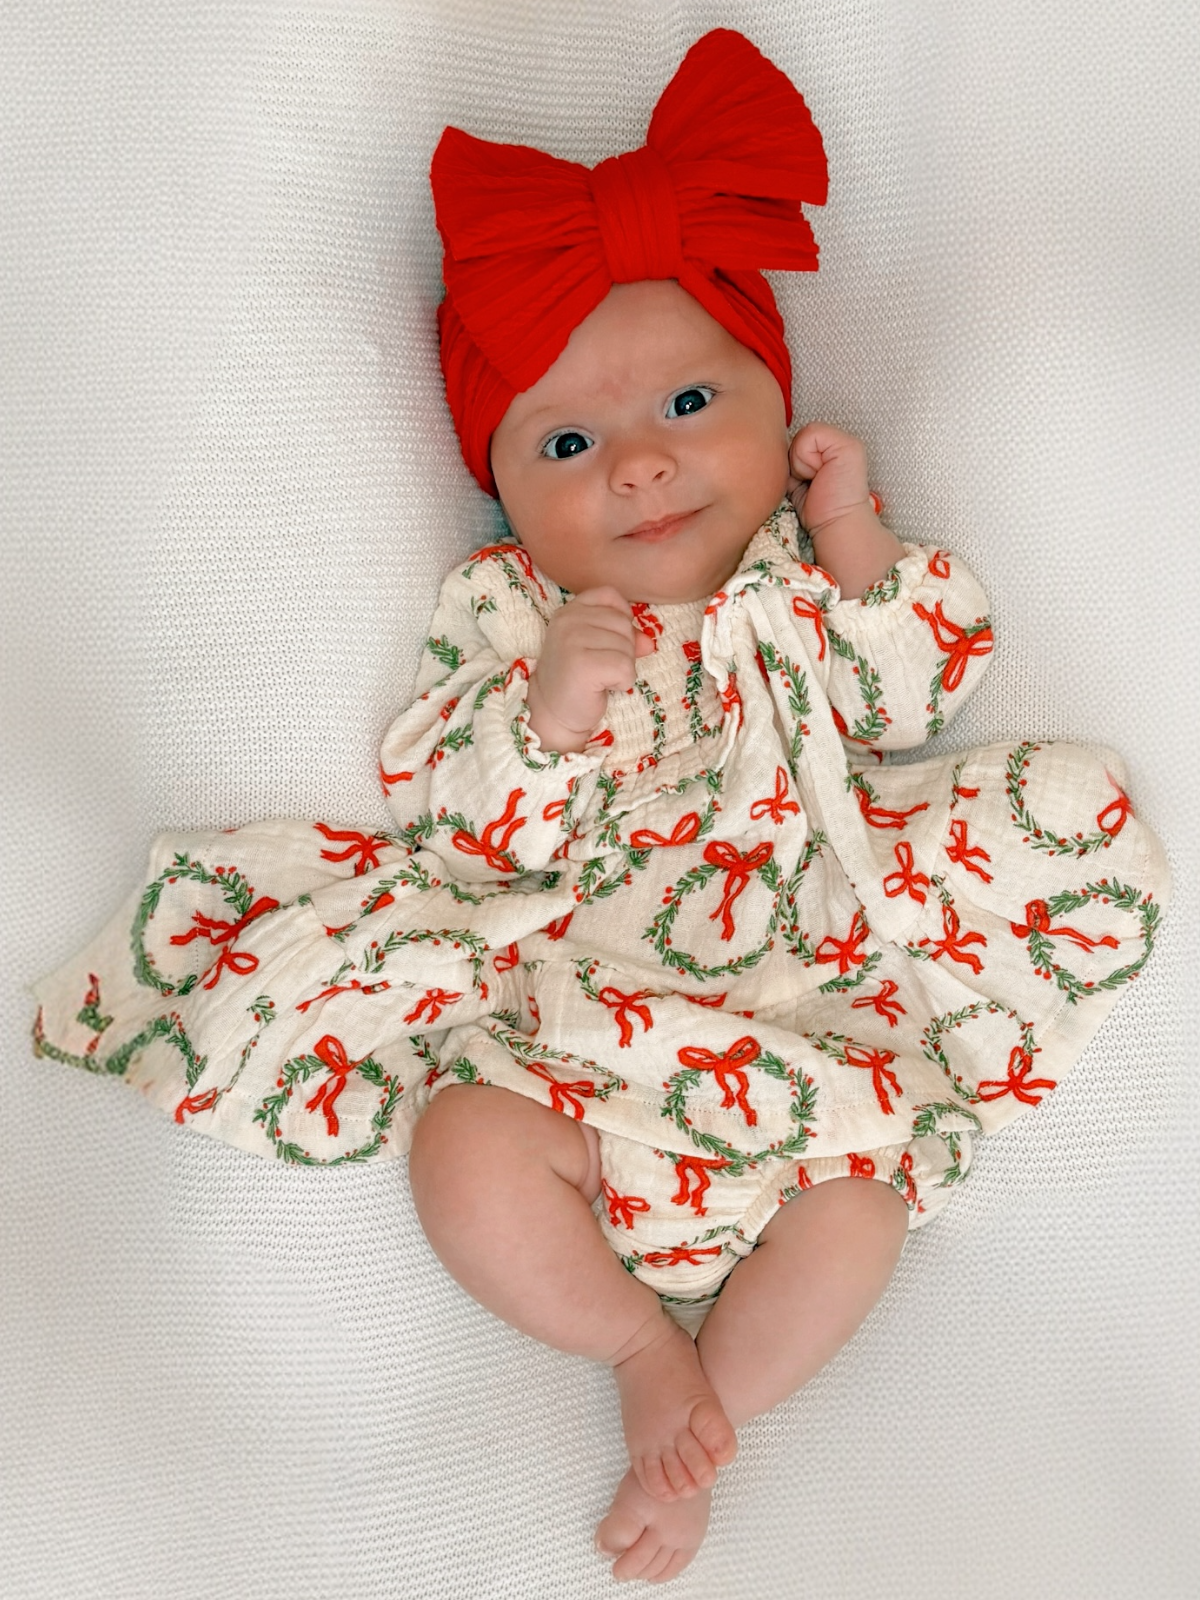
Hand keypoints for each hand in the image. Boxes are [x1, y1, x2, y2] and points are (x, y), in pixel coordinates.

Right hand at [526, 586, 655, 752]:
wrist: (552, 713)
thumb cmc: (577, 678)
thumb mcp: (599, 647)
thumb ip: (624, 635)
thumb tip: (648, 643)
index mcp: (569, 610)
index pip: (611, 596)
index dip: (620, 619)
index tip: (605, 643)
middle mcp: (568, 621)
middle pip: (624, 624)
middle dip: (623, 650)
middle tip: (600, 667)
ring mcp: (573, 641)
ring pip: (628, 647)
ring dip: (622, 668)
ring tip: (599, 678)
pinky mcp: (582, 665)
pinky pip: (625, 668)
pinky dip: (622, 682)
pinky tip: (602, 688)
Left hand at [787, 422, 872, 537]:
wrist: (834, 525)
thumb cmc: (815, 510)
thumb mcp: (796, 479)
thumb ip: (790, 459)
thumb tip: (771, 449)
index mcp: (830, 449)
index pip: (797, 438)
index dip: (793, 461)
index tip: (805, 482)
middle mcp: (840, 441)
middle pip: (798, 435)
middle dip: (795, 462)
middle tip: (811, 482)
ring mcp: (846, 441)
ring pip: (803, 434)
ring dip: (800, 462)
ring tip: (816, 480)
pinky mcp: (848, 445)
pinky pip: (810, 434)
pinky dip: (806, 459)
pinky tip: (819, 476)